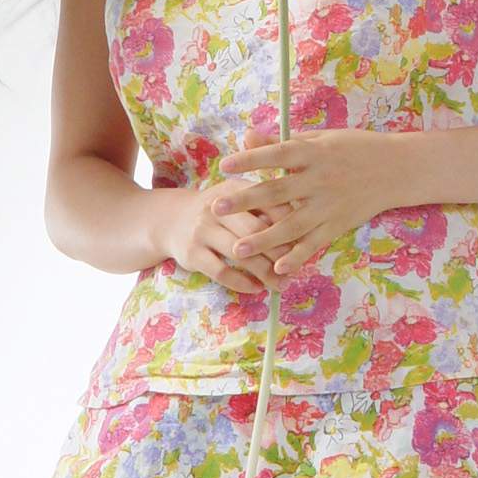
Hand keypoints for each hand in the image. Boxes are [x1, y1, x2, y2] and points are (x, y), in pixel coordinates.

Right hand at [158, 128, 294, 293]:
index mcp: (234, 188)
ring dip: (265, 272)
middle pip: (255, 230)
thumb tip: (305, 224)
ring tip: (283, 284)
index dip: (289, 222)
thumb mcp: (238, 196)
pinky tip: (257, 289)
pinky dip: (241, 283)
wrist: (170, 219)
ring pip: (240, 254)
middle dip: (279, 252)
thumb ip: (267, 204)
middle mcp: (216, 207)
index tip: (307, 239)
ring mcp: (202, 230)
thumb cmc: (219, 210)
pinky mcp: (191, 253)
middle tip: (298, 268)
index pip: (268, 203)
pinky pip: (221, 271)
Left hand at [211, 126, 401, 277]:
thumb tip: (247, 137)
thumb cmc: (355, 148)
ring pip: (292, 225)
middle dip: (246, 201)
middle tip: (217, 208)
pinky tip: (277, 268)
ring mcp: (329, 205)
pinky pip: (314, 244)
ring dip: (264, 239)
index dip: (251, 159)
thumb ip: (283, 142)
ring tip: (238, 249)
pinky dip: (296, 257)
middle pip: (277, 192)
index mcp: (314, 153)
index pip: (277, 155)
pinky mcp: (338, 224)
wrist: (397, 169)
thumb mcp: (320, 139)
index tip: (225, 165)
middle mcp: (319, 180)